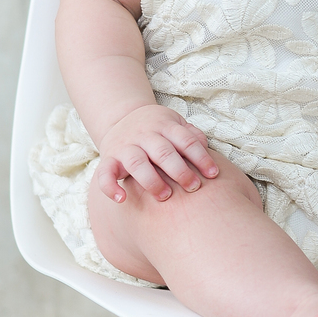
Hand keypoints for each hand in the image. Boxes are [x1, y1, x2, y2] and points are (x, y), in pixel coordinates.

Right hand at [94, 105, 219, 202]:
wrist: (121, 117)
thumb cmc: (157, 128)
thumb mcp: (175, 124)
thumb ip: (191, 135)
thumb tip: (205, 147)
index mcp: (164, 126)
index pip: (185, 141)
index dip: (201, 157)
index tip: (213, 174)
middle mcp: (144, 135)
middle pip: (163, 152)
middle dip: (180, 171)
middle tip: (193, 187)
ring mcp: (125, 146)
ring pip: (137, 162)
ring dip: (152, 180)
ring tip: (166, 196)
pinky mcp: (108, 159)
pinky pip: (104, 173)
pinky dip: (110, 187)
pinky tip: (122, 199)